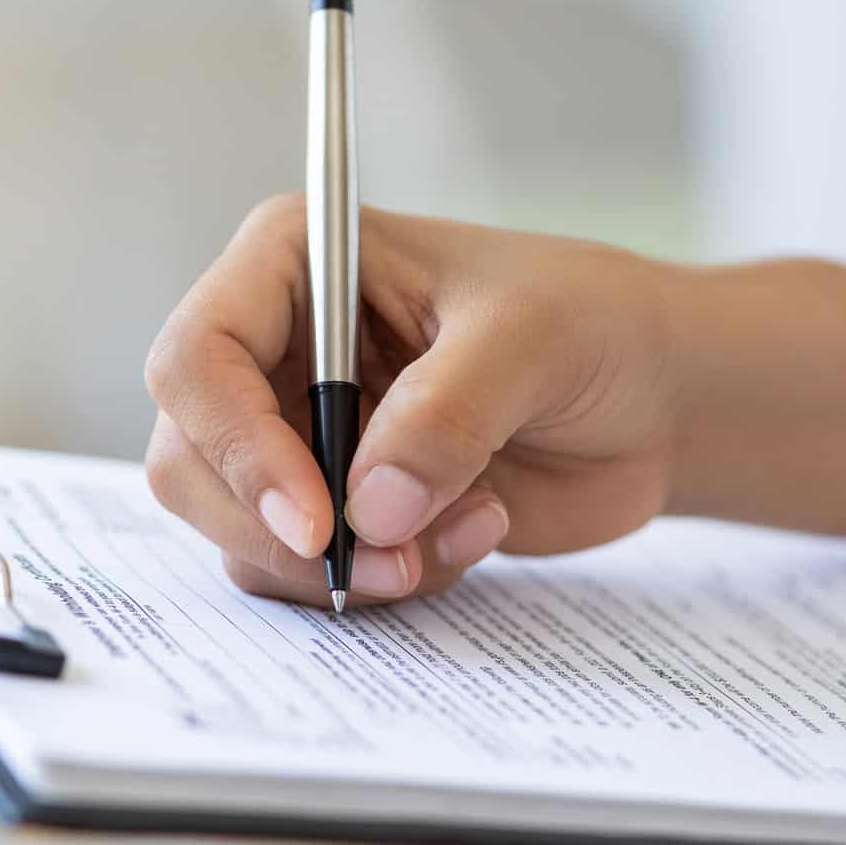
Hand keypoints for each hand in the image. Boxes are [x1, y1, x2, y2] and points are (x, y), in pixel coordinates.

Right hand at [144, 195, 680, 605]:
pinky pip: (308, 575)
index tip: (316, 523)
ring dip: (349, 565)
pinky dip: (388, 580)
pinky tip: (476, 531)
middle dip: (285, 533)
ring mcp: (301, 435)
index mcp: (294, 264)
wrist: (652, 398)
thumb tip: (367, 510)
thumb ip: (447, 413)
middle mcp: (277, 350)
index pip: (198, 358)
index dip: (237, 446)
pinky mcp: (339, 508)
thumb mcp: (531, 340)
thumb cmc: (593, 324)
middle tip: (394, 563)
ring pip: (244, 533)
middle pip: (193, 462)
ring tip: (470, 525)